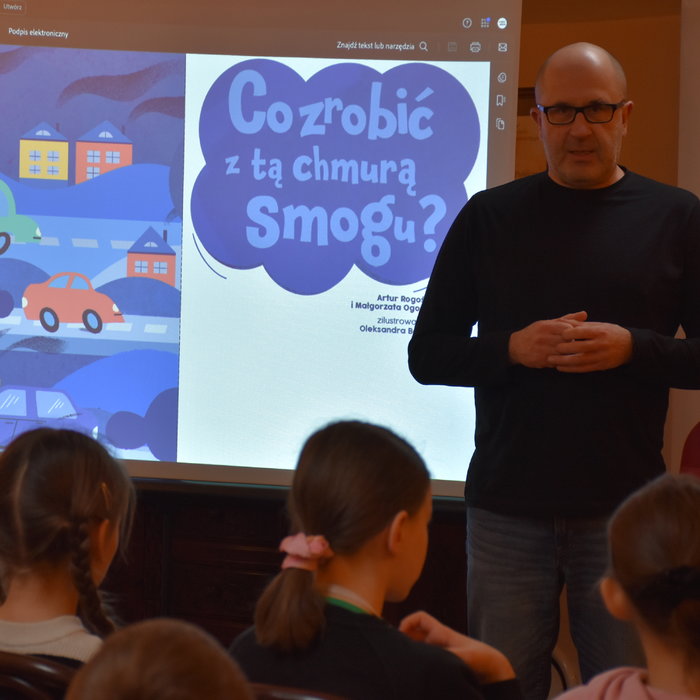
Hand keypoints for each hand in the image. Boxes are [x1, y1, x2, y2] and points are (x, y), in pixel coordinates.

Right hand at [399, 611, 514, 682]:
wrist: (494, 671)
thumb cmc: (481, 658)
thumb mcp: (465, 656)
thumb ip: (449, 656)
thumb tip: (431, 660)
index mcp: (441, 633)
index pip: (421, 618)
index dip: (409, 621)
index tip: (401, 633)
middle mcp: (437, 642)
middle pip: (414, 635)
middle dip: (403, 640)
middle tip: (395, 652)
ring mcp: (438, 654)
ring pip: (418, 650)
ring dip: (411, 655)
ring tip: (402, 665)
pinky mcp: (441, 667)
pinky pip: (425, 663)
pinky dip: (418, 666)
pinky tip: (414, 675)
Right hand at [508, 311, 587, 367]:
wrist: (515, 346)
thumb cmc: (535, 333)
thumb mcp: (548, 323)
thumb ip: (566, 319)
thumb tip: (585, 314)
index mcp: (545, 326)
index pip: (568, 328)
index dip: (575, 332)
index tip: (578, 335)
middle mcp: (542, 337)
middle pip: (566, 341)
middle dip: (572, 344)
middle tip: (576, 345)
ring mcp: (540, 349)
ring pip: (562, 353)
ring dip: (567, 354)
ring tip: (569, 353)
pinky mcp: (539, 360)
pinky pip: (556, 362)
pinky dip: (560, 361)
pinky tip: (560, 359)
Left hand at [547, 321, 632, 372]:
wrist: (630, 346)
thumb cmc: (610, 333)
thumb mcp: (599, 325)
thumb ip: (581, 324)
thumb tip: (563, 321)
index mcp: (600, 332)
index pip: (582, 332)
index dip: (568, 334)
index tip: (559, 334)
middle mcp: (601, 345)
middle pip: (579, 348)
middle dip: (564, 348)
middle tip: (552, 348)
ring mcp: (601, 357)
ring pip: (580, 360)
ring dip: (563, 361)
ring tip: (551, 360)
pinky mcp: (601, 366)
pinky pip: (583, 369)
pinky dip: (570, 369)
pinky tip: (560, 368)